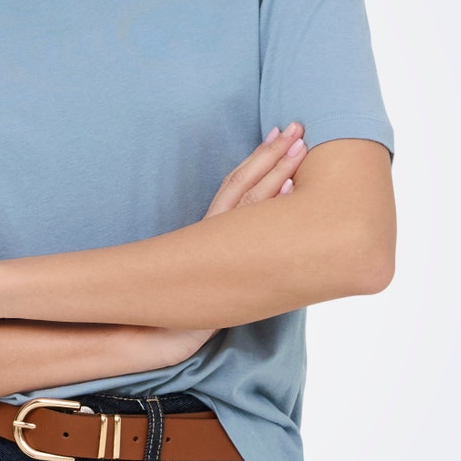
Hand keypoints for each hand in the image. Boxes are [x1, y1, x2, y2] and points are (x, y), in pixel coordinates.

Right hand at [130, 120, 307, 367]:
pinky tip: (289, 189)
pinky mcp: (228, 263)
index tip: (276, 133)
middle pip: (247, 184)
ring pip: (252, 201)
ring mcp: (220, 246)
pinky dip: (271, 205)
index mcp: (212, 230)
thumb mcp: (213, 273)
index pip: (236, 183)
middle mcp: (216, 232)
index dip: (258, 158)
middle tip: (297, 127)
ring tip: (299, 148)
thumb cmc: (185, 309)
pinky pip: (250, 227)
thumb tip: (257, 236)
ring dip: (277, 172)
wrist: (161, 334)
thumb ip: (227, 253)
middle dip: (273, 155)